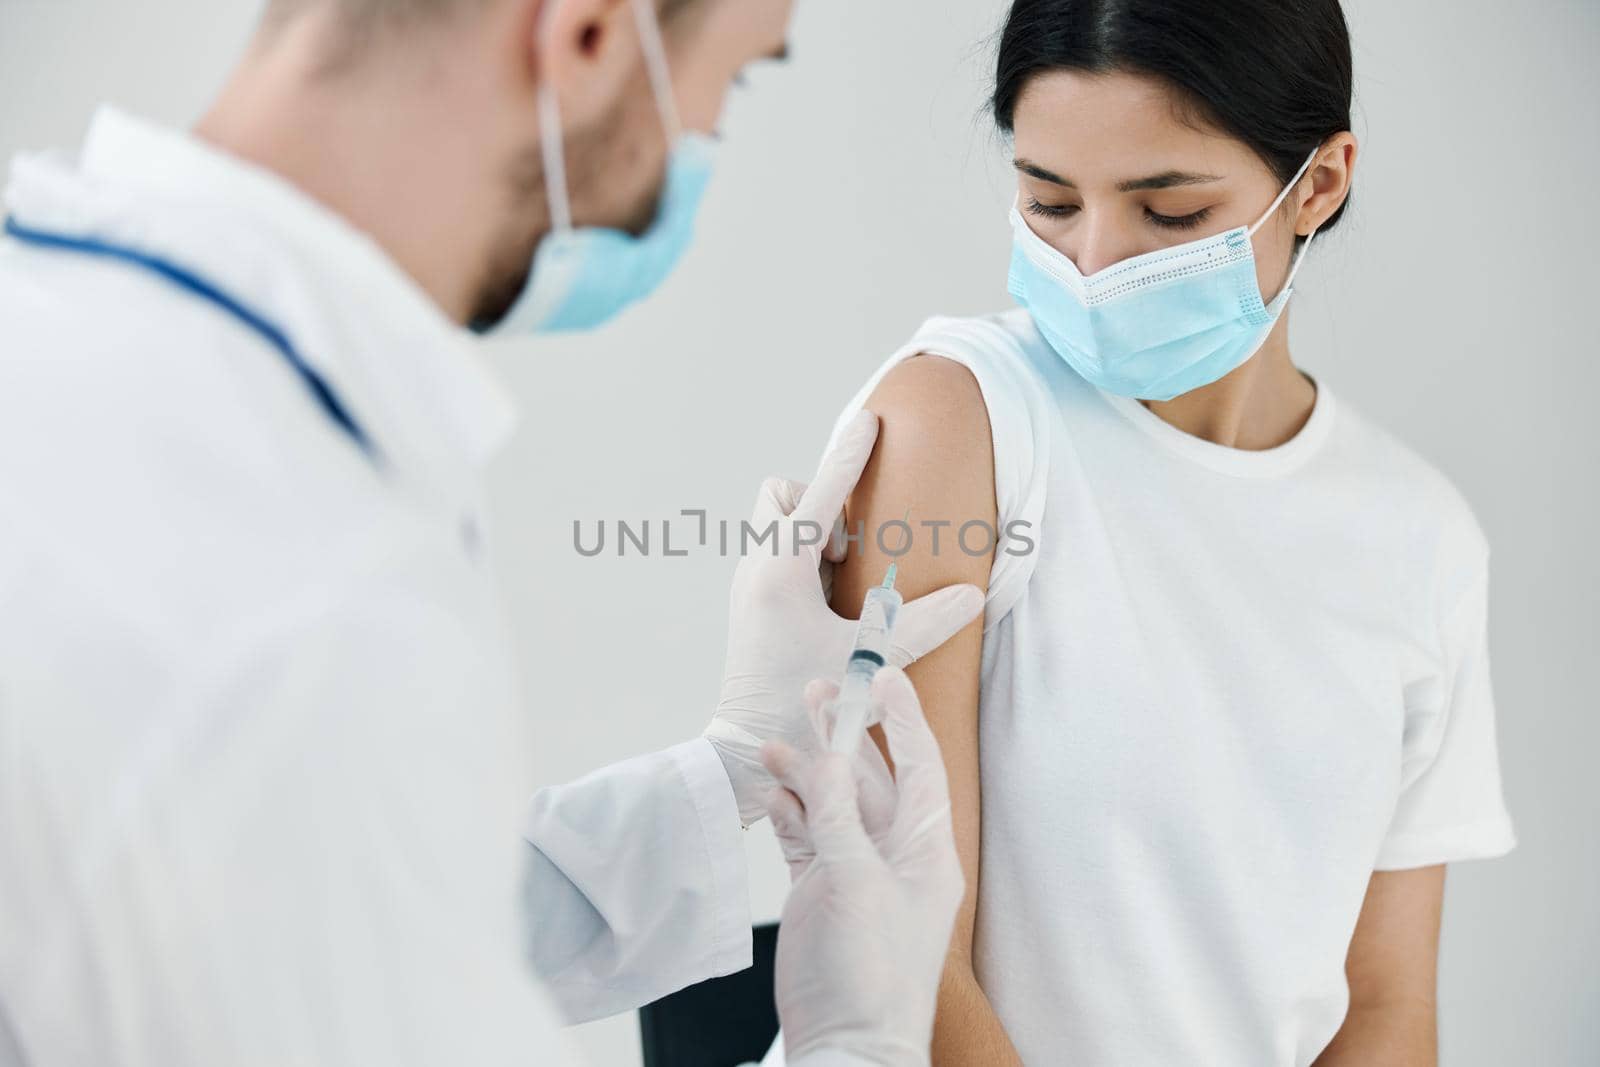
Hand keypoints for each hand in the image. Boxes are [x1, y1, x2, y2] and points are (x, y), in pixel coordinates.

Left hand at [704, 410, 983, 825]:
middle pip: (780, 496)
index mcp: (782, 573)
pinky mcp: (748, 604)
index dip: (850, 456)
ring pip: (773, 523)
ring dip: (811, 533)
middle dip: (818, 502)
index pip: (821, 496)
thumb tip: (972, 596)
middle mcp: (756, 570)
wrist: (745, 749)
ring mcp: (746, 586)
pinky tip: (830, 602)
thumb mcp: (868, 662)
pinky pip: (774, 554)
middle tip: (851, 550)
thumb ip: (921, 624)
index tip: (869, 419)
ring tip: (843, 581)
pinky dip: (803, 559)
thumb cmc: (802, 704)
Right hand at [762, 667, 963, 1066]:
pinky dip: (788, 810)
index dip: (901, 718)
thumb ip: (836, 815)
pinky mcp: (821, 891)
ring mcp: (854, 871)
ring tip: (771, 742)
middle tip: (815, 691)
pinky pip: (805, 835)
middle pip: (868, 777)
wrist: (846, 1047)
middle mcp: (892, 854)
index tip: (883, 676)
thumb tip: (825, 760)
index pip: (917, 766)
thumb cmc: (870, 974)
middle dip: (842, 734)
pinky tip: (771, 789)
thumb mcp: (855, 882)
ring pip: (830, 803)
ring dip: (804, 772)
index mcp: (924, 849)